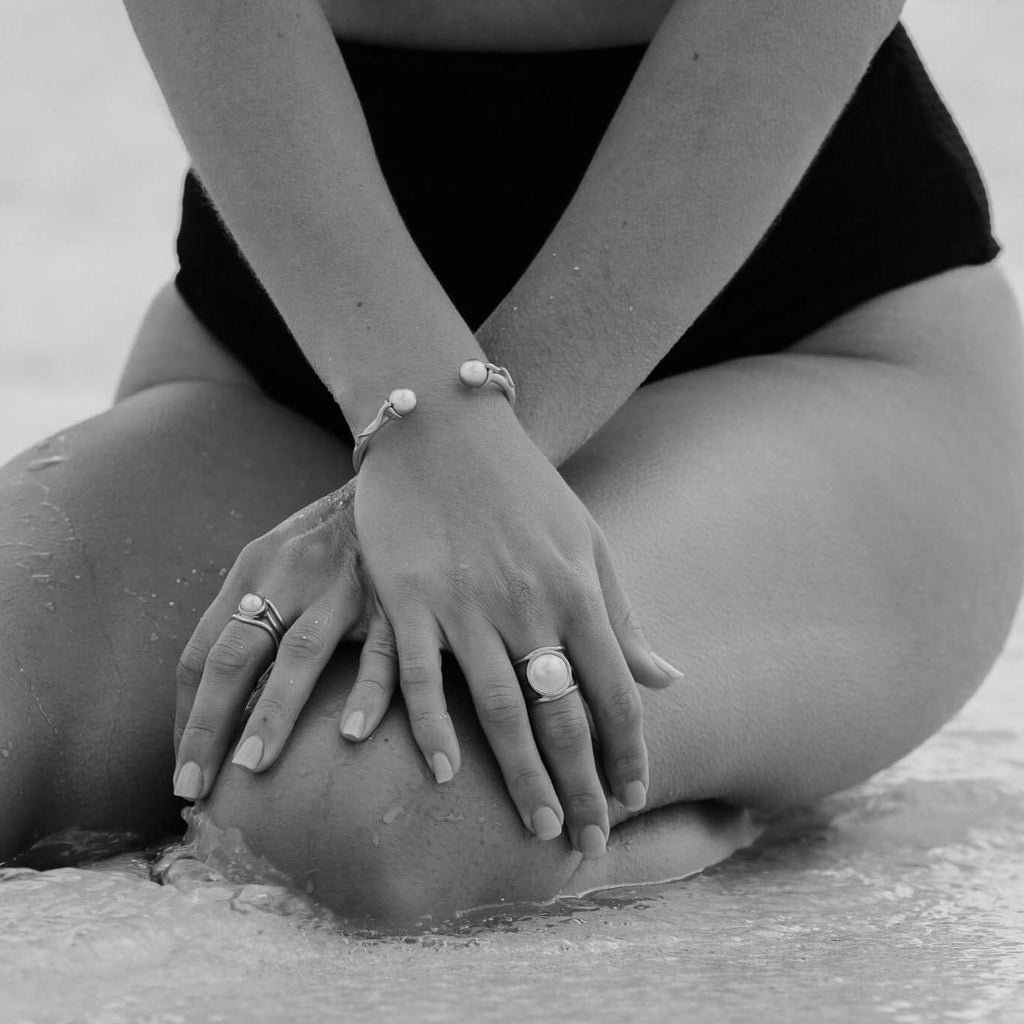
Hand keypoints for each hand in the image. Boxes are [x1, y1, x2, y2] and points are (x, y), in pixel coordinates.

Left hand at [172, 477, 396, 800]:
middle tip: (192, 788)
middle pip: (234, 656)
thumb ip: (263, 608)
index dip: (187, 714)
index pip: (203, 651)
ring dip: (272, 714)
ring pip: (297, 654)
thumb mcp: (289, 555)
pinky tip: (351, 733)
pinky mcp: (395, 595)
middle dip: (207, 725)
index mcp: (255, 568)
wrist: (406, 471)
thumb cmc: (341, 531)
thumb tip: (240, 693)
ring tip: (251, 768)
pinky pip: (382, 649)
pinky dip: (366, 692)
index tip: (184, 765)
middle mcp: (289, 576)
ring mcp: (342, 585)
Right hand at [350, 400, 680, 856]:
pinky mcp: (405, 595)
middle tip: (590, 844)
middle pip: (561, 714)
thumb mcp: (586, 542)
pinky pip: (416, 676)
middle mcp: (526, 602)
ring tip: (540, 831)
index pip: (614, 691)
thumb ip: (620, 616)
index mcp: (575, 589)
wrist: (444, 425)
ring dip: (521, 778)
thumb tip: (669, 678)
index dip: (628, 751)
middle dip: (582, 786)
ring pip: (496, 710)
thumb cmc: (524, 488)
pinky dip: (428, 729)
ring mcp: (462, 601)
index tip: (634, 797)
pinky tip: (443, 774)